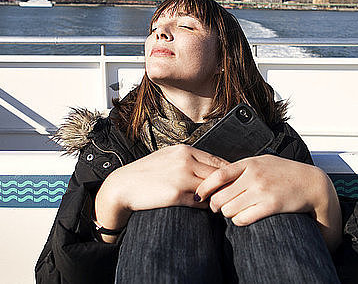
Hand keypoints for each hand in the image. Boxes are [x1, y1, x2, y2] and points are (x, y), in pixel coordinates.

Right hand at [94, 145, 227, 239]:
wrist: (124, 185)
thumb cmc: (146, 172)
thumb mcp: (168, 156)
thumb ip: (188, 158)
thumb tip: (208, 165)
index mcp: (185, 150)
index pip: (217, 160)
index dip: (228, 172)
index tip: (233, 181)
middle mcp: (185, 161)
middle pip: (218, 174)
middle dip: (227, 185)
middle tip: (233, 194)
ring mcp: (181, 178)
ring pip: (211, 188)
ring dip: (218, 196)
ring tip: (221, 202)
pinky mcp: (176, 195)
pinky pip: (200, 202)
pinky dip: (206, 206)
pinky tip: (206, 208)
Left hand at [195, 154, 341, 251]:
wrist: (311, 183)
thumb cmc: (284, 172)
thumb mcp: (262, 162)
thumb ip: (241, 168)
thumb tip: (216, 176)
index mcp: (249, 163)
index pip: (218, 175)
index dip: (204, 187)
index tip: (199, 195)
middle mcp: (254, 176)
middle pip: (220, 197)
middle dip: (216, 205)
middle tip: (219, 208)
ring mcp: (262, 191)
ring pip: (229, 210)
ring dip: (228, 214)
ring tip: (234, 211)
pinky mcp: (270, 206)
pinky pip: (243, 219)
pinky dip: (239, 221)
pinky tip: (244, 217)